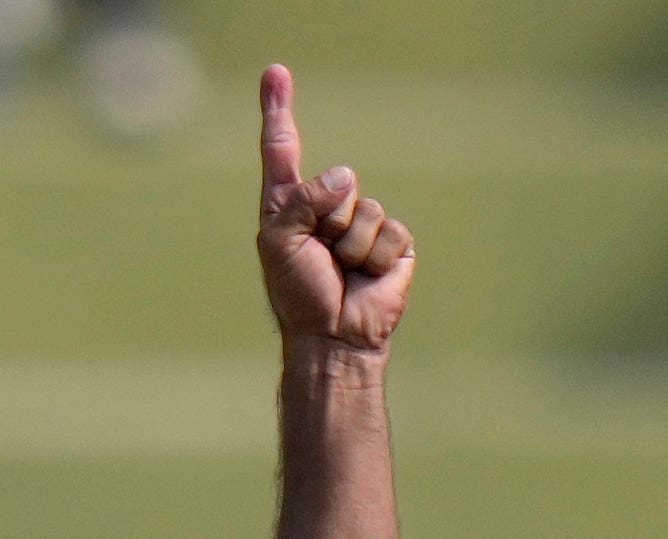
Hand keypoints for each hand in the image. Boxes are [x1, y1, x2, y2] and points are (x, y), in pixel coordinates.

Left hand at [254, 65, 411, 354]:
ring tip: (341, 271)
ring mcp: (361, 222)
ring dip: (350, 244)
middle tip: (318, 257)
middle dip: (326, 220)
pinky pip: (387, 230)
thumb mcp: (280, 244)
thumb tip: (344, 176)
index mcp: (288, 206)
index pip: (283, 149)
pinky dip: (373, 255)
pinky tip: (365, 276)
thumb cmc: (298, 294)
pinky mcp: (392, 241)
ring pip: (363, 209)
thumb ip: (301, 202)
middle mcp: (325, 208)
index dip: (279, 110)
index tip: (275, 72)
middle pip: (335, 182)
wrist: (333, 336)